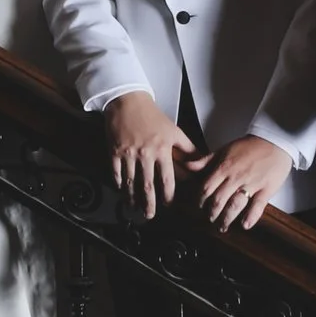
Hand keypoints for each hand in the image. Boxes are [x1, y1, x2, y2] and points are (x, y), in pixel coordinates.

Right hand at [105, 90, 194, 215]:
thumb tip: (201, 161)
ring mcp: (128, 154)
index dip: (167, 195)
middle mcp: (145, 154)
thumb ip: (187, 148)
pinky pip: (116, 173)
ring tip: (134, 208)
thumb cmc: (152, 116)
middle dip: (149, 203)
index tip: (168, 204)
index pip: (166, 179)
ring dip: (132, 198)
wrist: (128, 101)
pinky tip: (122, 191)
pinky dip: (119, 184)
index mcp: (162, 149)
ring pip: (130, 182)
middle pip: (147, 185)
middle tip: (150, 215)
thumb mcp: (174, 130)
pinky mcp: (114, 152)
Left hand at [189, 133, 291, 233]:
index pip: (206, 188)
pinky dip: (251, 217)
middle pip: (218, 200)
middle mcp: (236, 177)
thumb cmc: (250, 145)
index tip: (199, 206)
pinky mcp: (266, 189)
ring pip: (235, 205)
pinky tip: (245, 225)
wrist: (275, 140)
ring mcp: (251, 184)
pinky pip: (257, 206)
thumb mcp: (225, 149)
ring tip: (223, 227)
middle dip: (211, 213)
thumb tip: (187, 165)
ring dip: (227, 219)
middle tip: (209, 219)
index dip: (200, 200)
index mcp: (224, 167)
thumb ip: (206, 160)